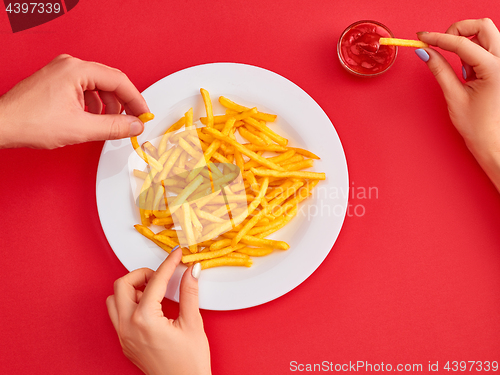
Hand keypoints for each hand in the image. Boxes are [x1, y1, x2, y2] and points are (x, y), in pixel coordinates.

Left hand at [0, 54, 147, 148]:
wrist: (2, 125)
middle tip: (134, 120)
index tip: (144, 114)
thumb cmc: (30, 122)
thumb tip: (134, 126)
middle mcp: (69, 66)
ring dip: (109, 105)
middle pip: (110, 82)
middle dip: (124, 103)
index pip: (119, 81)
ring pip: (98, 86)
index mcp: (76, 70)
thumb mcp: (81, 128)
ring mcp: (62, 72)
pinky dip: (95, 104)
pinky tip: (95, 119)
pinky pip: (85, 89)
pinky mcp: (57, 82)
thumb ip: (113, 127)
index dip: (136, 100)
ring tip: (112, 123)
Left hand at [106, 248, 210, 374]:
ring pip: (114, 300)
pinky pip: (117, 315)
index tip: (176, 256)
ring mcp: (124, 336)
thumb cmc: (189, 363)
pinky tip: (149, 307)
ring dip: (132, 289)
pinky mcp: (125, 342)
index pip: (155, 282)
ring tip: (153, 292)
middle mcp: (128, 327)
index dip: (168, 264)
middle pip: (122, 284)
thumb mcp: (192, 323)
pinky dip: (129, 304)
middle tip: (162, 276)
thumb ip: (189, 292)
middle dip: (142, 274)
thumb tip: (191, 271)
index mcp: (145, 319)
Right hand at [415, 19, 499, 189]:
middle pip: (483, 26)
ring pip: (487, 34)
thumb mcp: (454, 96)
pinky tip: (471, 74)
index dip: (438, 38)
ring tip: (462, 71)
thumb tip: (425, 53)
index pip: (462, 44)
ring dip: (468, 44)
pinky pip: (489, 47)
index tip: (423, 37)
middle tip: (443, 45)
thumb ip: (440, 70)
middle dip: (459, 30)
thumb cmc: (477, 125)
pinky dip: (475, 53)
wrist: (493, 141)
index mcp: (495, 69)